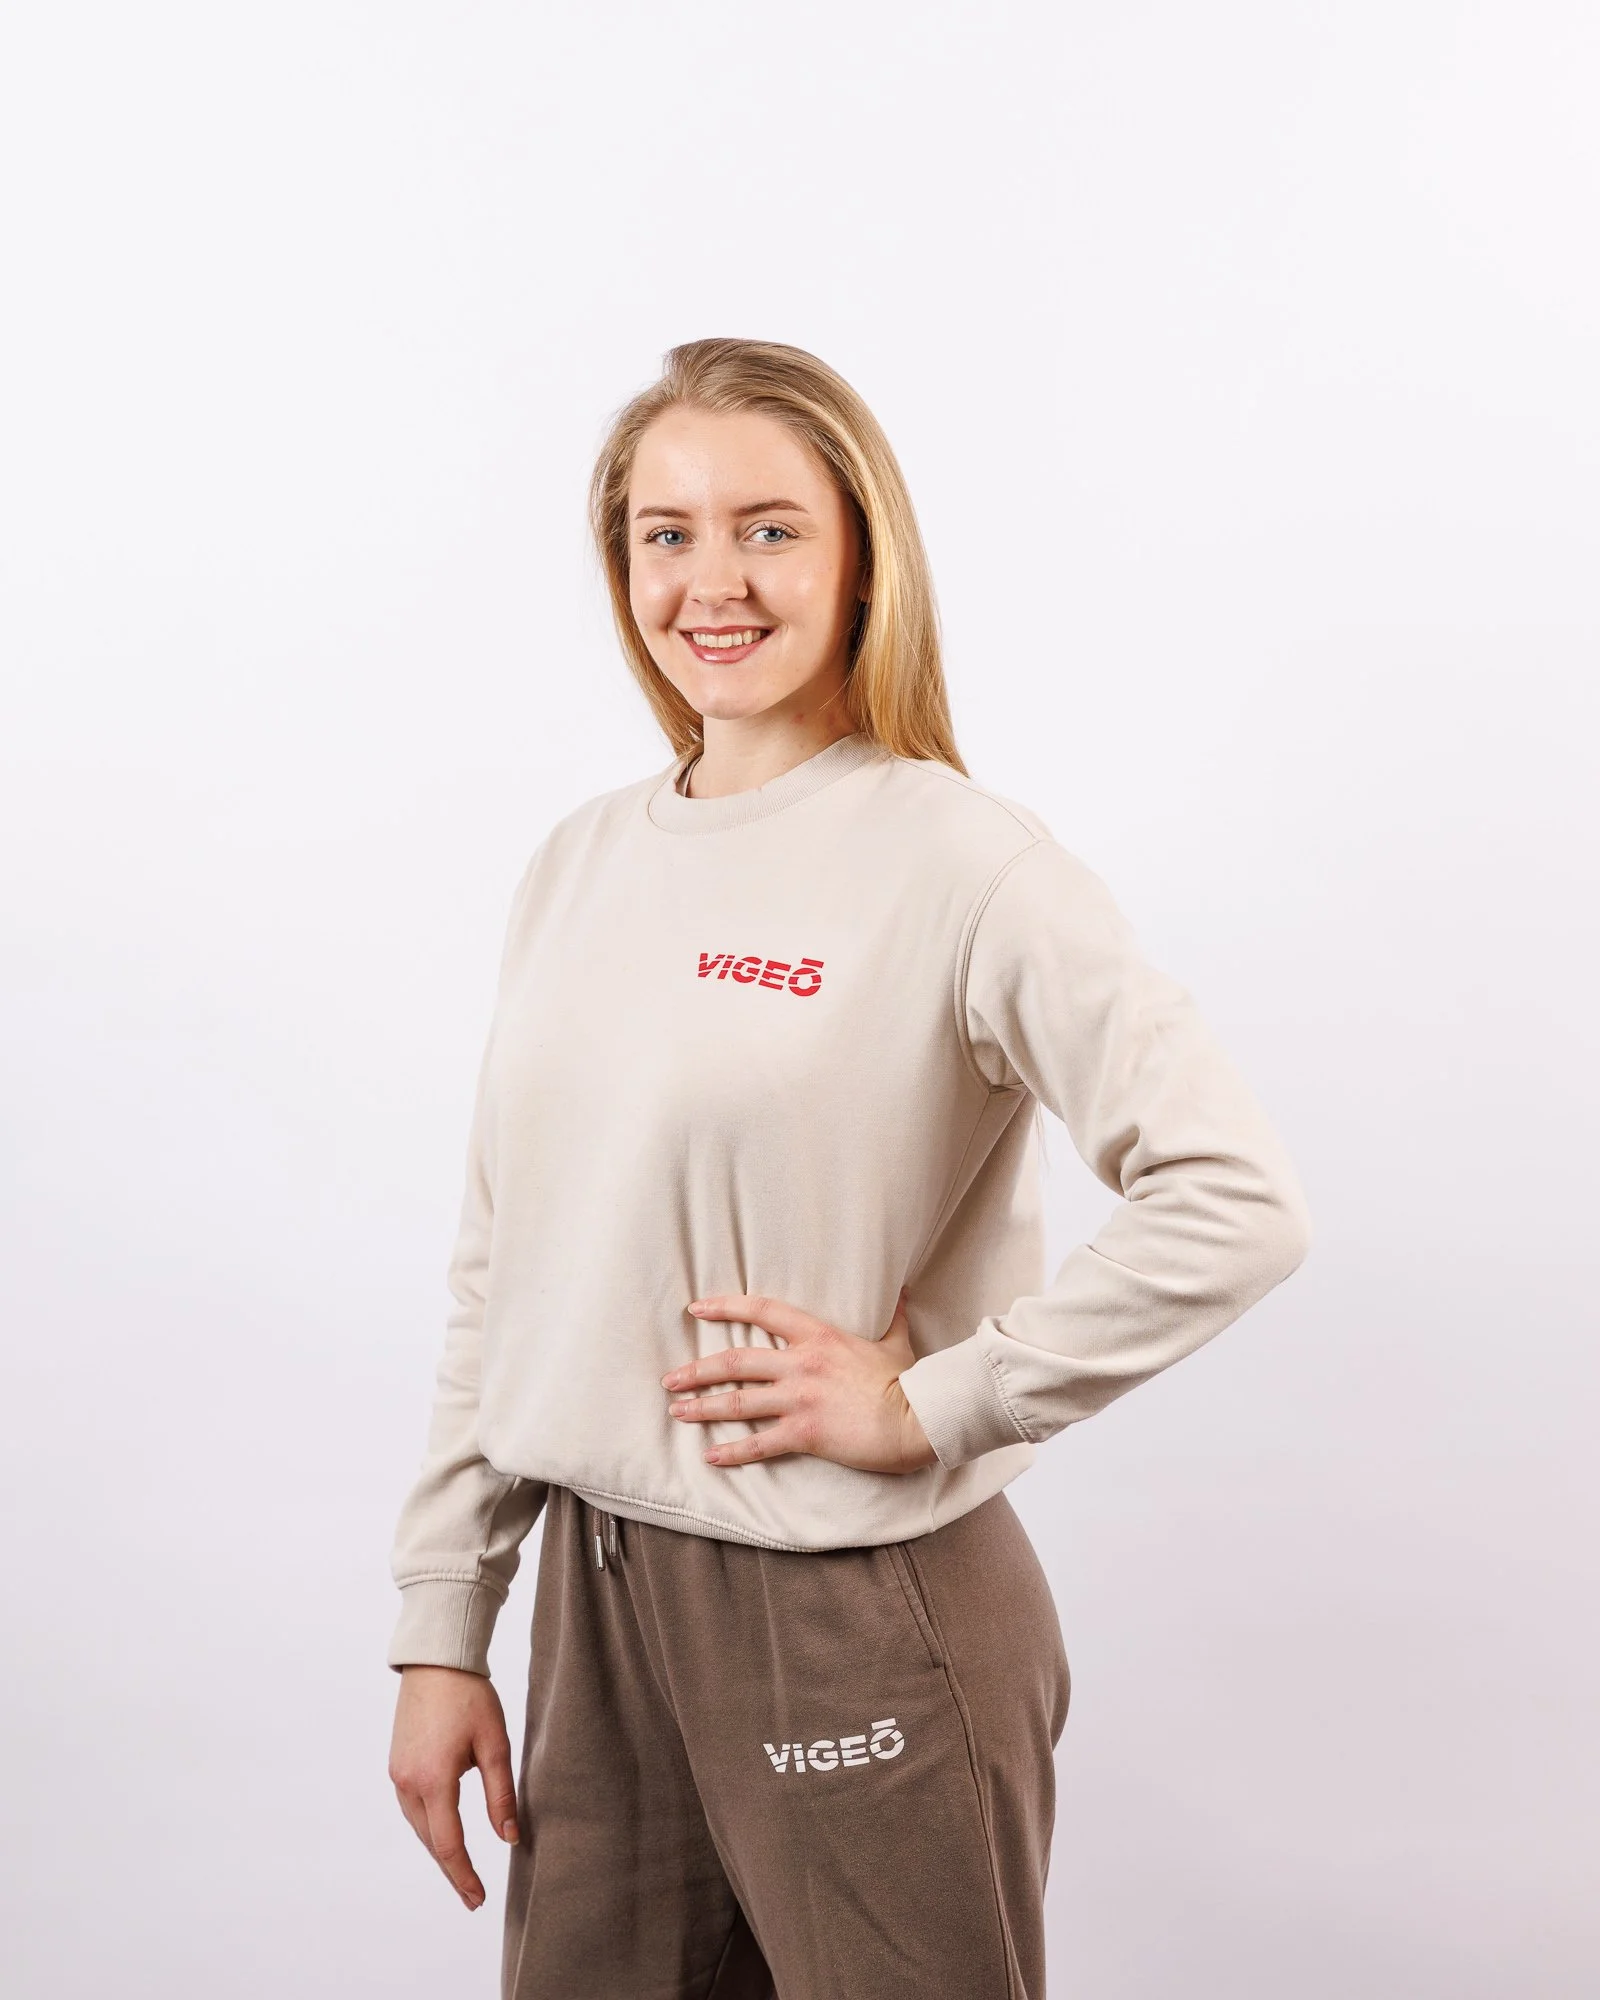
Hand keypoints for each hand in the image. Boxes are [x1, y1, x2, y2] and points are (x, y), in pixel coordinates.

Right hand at [388, 1664, 519, 1911]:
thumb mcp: (495, 1743)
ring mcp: (398, 1774)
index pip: (449, 1844)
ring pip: (419, 1827)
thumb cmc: (470, 1696)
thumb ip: (501, 1794)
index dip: (464, 1875)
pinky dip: (429, 1826)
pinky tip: (443, 1832)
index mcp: (434, 1779)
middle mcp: (408, 1782)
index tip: (478, 1899)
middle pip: (430, 1841)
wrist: (436, 1661)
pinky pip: (412, 1808)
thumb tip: (508, 1838)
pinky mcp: (396, 1764)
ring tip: (460, 1871)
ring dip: (439, 1849)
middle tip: (473, 1897)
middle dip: (451, 1870)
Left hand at [662, 1285, 937, 1474]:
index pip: (761, 1311)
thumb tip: (900, 1290)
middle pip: (735, 1361)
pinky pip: (759, 1444)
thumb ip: (891, 1315)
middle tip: (671, 1378)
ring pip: (738, 1402)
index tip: (696, 1308)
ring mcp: (800, 1399)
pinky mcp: (805, 1433)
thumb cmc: (907, 1381)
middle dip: (698, 1370)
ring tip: (677, 1411)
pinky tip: (710, 1457)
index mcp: (818, 1336)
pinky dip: (732, 1452)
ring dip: (703, 1407)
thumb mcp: (896, 1341)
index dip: (725, 1307)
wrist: (918, 1418)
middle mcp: (801, 1364)